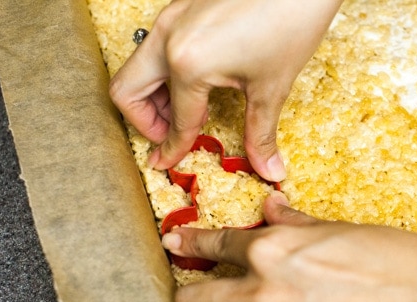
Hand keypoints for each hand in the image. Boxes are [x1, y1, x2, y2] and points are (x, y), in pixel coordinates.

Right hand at [109, 0, 342, 181]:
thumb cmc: (290, 20)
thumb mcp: (272, 87)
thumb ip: (261, 134)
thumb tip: (269, 170)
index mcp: (187, 61)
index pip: (175, 121)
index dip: (172, 148)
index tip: (166, 163)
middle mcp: (168, 37)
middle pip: (126, 91)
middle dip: (146, 121)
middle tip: (174, 134)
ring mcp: (171, 18)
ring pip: (138, 67)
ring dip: (154, 97)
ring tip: (190, 111)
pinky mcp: (180, 8)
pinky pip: (157, 48)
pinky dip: (167, 73)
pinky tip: (200, 83)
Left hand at [162, 192, 416, 301]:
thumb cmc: (388, 258)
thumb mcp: (335, 228)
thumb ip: (291, 223)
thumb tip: (269, 207)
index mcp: (271, 250)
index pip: (211, 245)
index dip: (188, 243)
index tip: (177, 244)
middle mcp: (263, 293)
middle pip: (192, 300)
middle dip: (191, 296)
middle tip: (201, 296)